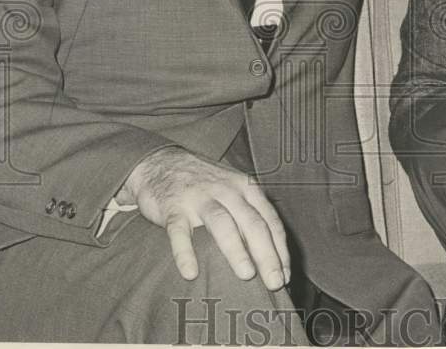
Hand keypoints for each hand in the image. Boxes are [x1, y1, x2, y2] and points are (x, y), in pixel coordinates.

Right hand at [119, 147, 289, 288]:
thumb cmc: (204, 184)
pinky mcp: (173, 207)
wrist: (161, 162)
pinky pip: (180, 231)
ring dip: (236, 249)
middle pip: (252, 223)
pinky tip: (191, 273)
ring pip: (222, 223)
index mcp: (245, 188)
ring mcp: (199, 197)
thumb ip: (249, 215)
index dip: (280, 249)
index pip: (269, 220)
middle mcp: (226, 190)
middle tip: (274, 282)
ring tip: (247, 275)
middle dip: (266, 254)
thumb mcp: (232, 190)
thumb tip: (269, 258)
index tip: (285, 275)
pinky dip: (185, 252)